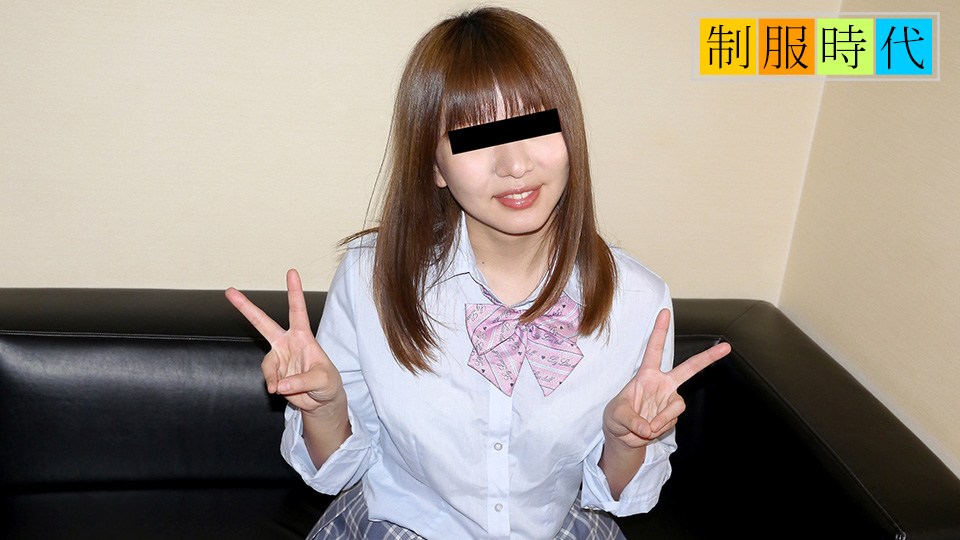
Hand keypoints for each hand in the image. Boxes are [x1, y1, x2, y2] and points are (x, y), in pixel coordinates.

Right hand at [225, 269, 344, 412]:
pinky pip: (268, 378)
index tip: (291, 272)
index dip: (294, 291)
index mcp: (303, 336)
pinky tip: (280, 390)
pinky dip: (273, 385)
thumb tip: (279, 384)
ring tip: (282, 388)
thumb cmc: (327, 383)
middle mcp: (287, 343)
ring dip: (272, 376)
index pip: (298, 310)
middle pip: (263, 322)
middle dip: (246, 307)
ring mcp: (279, 358)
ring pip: (266, 363)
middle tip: (229, 291)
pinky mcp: (273, 373)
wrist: (321, 400)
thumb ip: (302, 380)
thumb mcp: (323, 380)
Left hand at [603, 308, 729, 448]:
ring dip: (663, 418)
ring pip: (678, 406)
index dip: (659, 331)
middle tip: (727, 347)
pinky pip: (671, 421)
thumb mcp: (617, 416)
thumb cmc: (617, 418)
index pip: (653, 349)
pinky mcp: (672, 415)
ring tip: (648, 428)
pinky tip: (649, 430)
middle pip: (688, 368)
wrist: (623, 436)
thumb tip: (649, 428)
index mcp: (646, 375)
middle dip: (707, 358)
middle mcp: (662, 384)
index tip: (664, 312)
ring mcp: (669, 400)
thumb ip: (632, 420)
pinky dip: (660, 428)